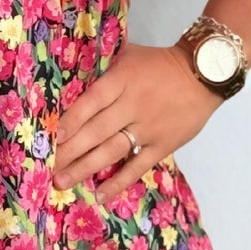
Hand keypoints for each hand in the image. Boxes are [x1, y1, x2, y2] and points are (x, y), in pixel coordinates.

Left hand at [52, 40, 225, 207]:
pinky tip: (100, 194)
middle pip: (95, 131)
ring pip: (112, 151)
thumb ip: (102, 68)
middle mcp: (133, 106)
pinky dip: (120, 181)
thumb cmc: (159, 63)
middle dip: (68, 151)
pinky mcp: (164, 145)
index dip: (69, 122)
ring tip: (62, 181)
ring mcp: (149, 128)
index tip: (47, 138)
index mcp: (122, 81)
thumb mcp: (128, 55)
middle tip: (45, 167)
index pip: (90, 103)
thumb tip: (69, 79)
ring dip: (85, 168)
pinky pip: (138, 166)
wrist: (204, 73)